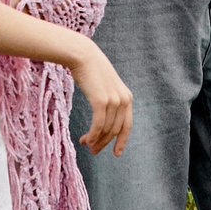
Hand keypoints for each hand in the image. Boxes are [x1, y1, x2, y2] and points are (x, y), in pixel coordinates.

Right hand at [71, 42, 133, 156]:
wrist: (83, 56)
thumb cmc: (90, 71)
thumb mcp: (105, 87)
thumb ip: (108, 101)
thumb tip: (103, 121)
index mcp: (127, 97)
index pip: (126, 125)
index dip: (121, 141)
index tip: (116, 153)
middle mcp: (123, 100)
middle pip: (115, 130)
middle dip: (104, 143)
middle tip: (93, 151)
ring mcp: (113, 101)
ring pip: (106, 130)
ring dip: (95, 140)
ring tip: (85, 144)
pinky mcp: (101, 101)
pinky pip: (98, 125)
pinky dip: (92, 135)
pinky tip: (85, 139)